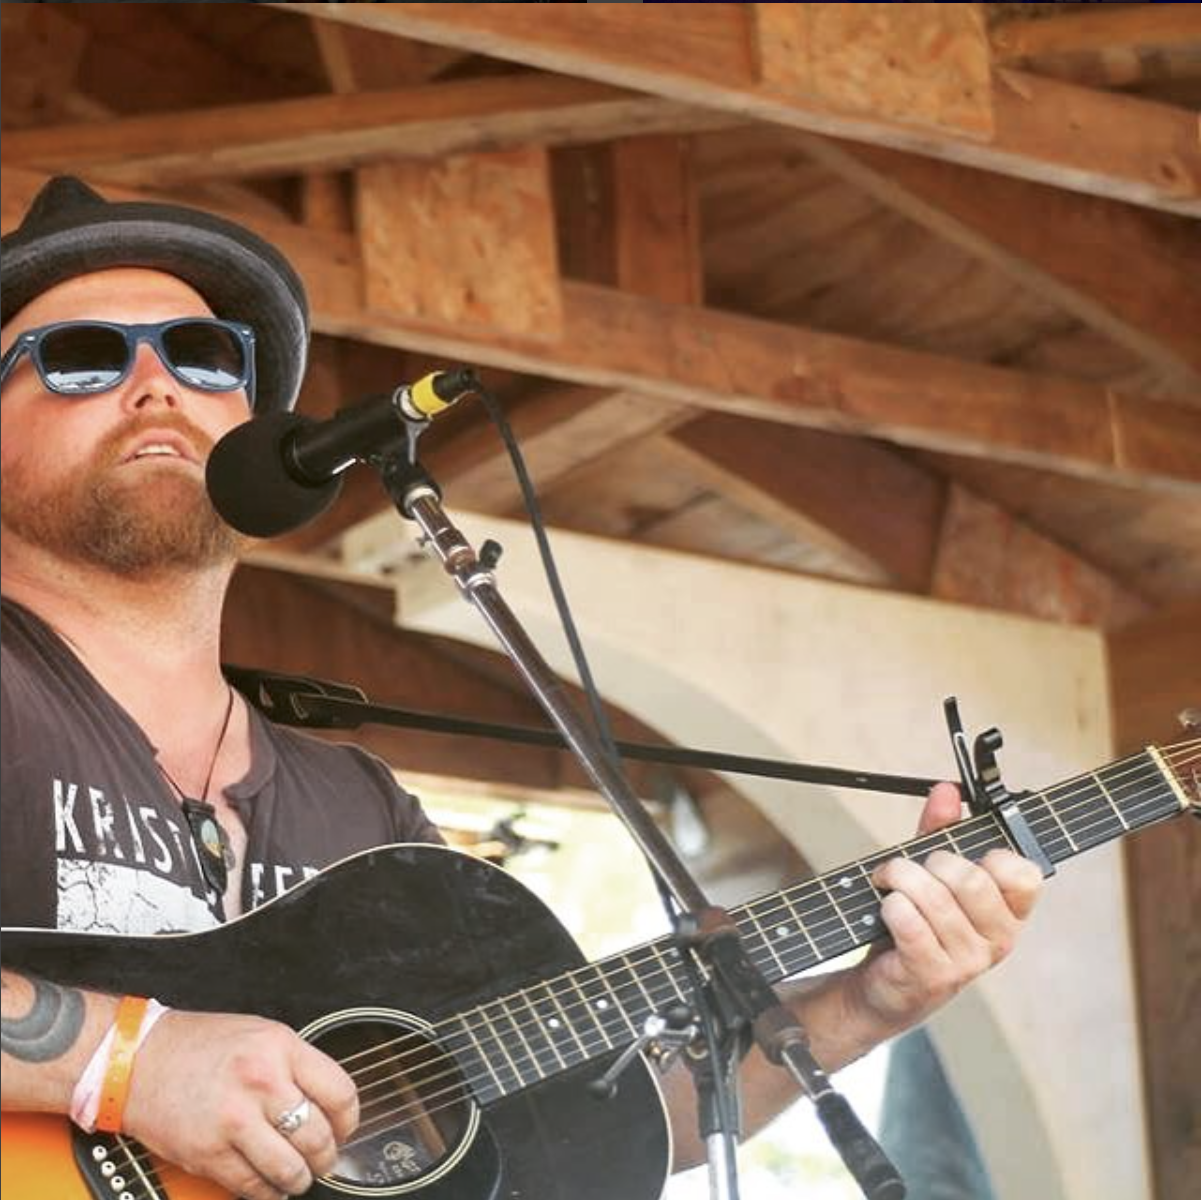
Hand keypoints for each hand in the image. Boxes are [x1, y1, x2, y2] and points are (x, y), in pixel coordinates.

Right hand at [123, 1010, 358, 1199]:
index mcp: (280, 1048)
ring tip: (300, 1175)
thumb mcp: (261, 1035)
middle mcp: (262, 1082)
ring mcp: (235, 1120)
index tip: (345, 1128)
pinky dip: (267, 1192)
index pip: (339, 1092)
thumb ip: (295, 1064)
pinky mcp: (209, 1153)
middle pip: (318, 1136)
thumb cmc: (198, 1045)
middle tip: (325, 1158)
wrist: (138, 1060)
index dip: (349, 1119)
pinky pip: (252, 1186)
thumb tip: (326, 1100)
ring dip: (301, 1179)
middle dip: (327, 1155)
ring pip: (290, 1168)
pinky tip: (271, 1186)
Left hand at [843, 782, 1042, 1035]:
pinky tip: (886, 910)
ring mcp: (967, 962)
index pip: (1024, 876)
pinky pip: (909, 922)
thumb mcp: (932, 874)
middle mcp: (996, 940)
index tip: (965, 854)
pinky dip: (890, 906)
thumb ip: (941, 830)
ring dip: (900, 879)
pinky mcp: (932, 976)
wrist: (882, 986)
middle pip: (972, 880)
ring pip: (935, 898)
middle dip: (932, 863)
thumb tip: (947, 791)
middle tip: (912, 868)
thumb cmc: (914, 925)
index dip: (994, 857)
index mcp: (1007, 913)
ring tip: (888, 883)